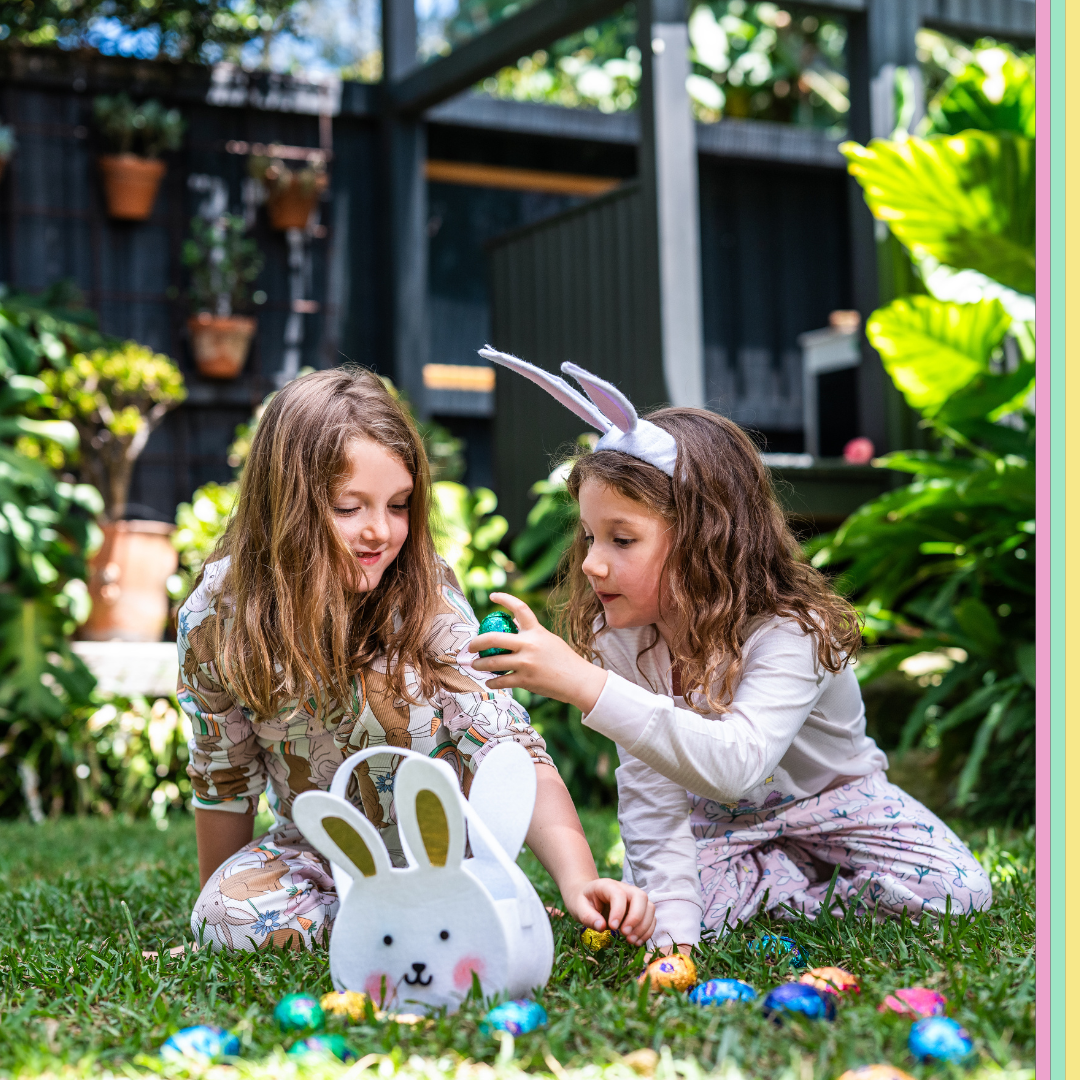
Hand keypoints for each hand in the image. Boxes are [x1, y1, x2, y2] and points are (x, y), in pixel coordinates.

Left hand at [464, 593, 607, 714]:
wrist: (578, 681)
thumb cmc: (564, 659)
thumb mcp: (548, 639)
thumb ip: (530, 632)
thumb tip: (512, 623)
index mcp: (536, 631)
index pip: (519, 608)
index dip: (504, 598)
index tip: (493, 596)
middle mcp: (529, 644)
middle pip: (493, 638)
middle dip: (476, 642)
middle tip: (470, 646)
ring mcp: (526, 663)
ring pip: (492, 663)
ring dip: (479, 665)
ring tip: (475, 665)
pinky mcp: (525, 681)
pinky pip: (501, 681)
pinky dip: (492, 683)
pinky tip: (489, 682)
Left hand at [561, 878, 655, 945]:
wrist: (587, 897)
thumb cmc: (582, 901)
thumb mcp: (577, 907)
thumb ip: (587, 916)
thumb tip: (601, 926)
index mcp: (607, 885)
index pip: (619, 894)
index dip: (619, 911)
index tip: (612, 927)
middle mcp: (625, 889)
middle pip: (640, 897)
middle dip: (636, 918)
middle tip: (625, 934)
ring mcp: (634, 898)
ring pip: (649, 907)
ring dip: (644, 926)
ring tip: (631, 941)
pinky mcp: (639, 909)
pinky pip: (650, 918)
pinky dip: (647, 931)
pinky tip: (636, 941)